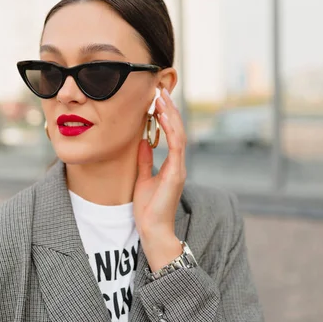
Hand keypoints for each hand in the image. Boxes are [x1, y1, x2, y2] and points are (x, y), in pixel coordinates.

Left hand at [133, 88, 187, 271]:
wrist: (153, 230)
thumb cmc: (148, 210)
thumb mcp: (143, 179)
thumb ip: (145, 161)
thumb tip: (142, 142)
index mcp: (172, 165)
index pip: (171, 134)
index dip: (166, 116)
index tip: (157, 100)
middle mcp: (178, 164)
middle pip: (177, 130)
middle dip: (170, 110)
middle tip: (160, 91)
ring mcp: (179, 169)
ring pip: (179, 134)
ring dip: (171, 115)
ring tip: (162, 98)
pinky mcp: (176, 174)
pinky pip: (176, 147)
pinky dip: (171, 130)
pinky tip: (164, 117)